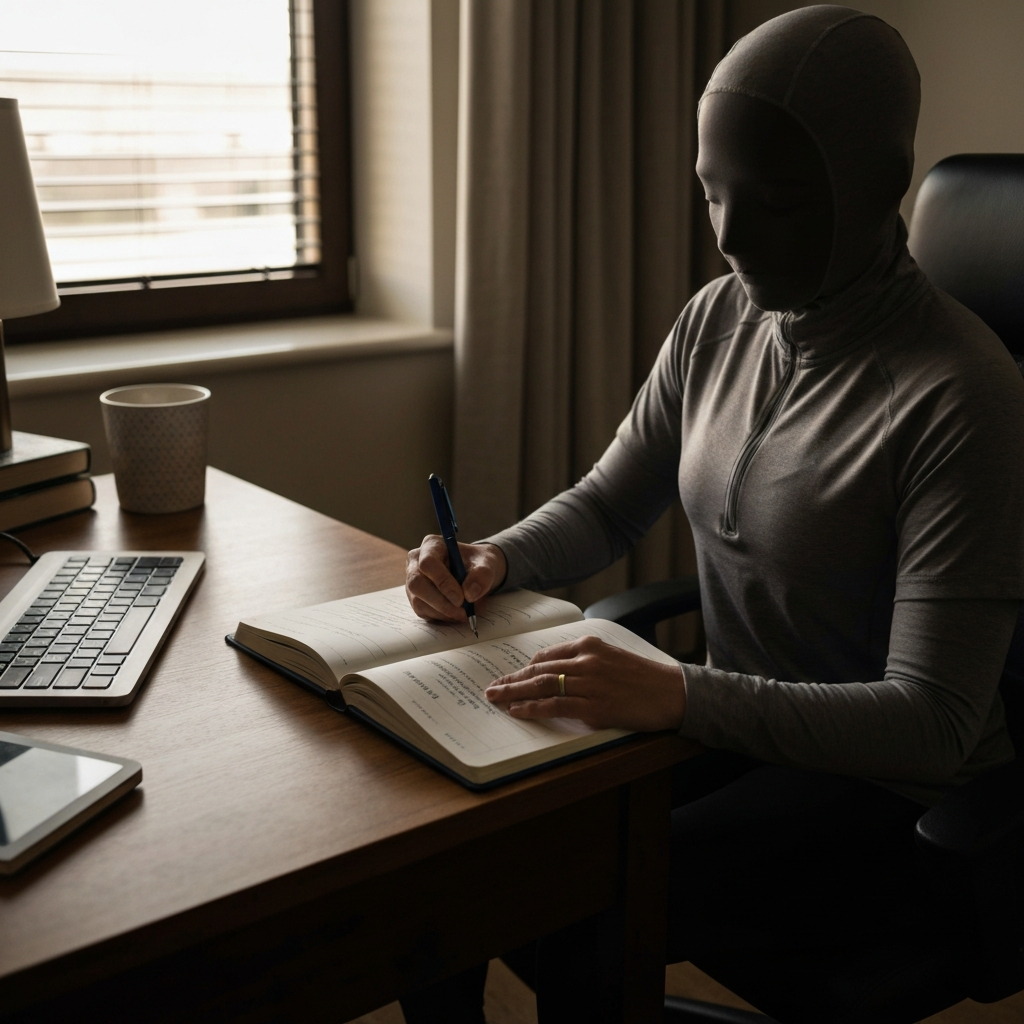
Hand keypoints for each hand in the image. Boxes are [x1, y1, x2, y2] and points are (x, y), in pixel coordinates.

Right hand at [406, 538, 507, 622]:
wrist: (476, 572)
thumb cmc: (478, 563)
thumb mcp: (487, 564)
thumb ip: (482, 575)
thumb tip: (469, 593)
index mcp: (432, 545)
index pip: (428, 563)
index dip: (442, 582)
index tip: (461, 598)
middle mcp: (416, 561)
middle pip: (417, 584)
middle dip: (440, 602)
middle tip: (462, 612)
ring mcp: (413, 580)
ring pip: (418, 601)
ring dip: (442, 612)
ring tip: (464, 613)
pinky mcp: (416, 597)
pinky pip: (423, 611)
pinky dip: (441, 616)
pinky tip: (455, 613)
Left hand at [485, 634, 686, 731]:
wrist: (672, 692)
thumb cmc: (644, 677)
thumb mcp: (613, 657)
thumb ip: (586, 660)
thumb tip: (557, 671)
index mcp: (590, 645)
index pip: (547, 655)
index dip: (525, 668)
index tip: (512, 675)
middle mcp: (586, 661)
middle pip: (538, 670)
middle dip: (512, 679)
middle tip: (492, 687)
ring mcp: (589, 683)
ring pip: (541, 686)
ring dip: (513, 693)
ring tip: (495, 698)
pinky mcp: (594, 706)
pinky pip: (554, 706)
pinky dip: (532, 708)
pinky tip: (517, 711)